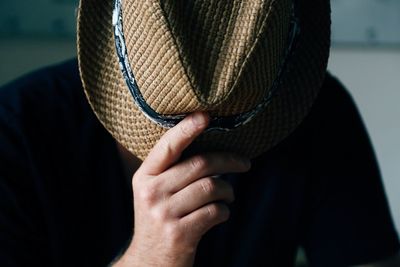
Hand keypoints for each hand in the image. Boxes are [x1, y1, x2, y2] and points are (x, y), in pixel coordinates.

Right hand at [113, 112, 250, 266]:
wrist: (149, 262)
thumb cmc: (159, 219)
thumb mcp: (154, 193)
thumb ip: (172, 171)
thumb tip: (211, 151)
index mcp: (145, 177)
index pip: (168, 146)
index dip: (187, 129)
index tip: (205, 115)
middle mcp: (152, 192)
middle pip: (200, 164)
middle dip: (229, 161)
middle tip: (245, 163)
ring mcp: (164, 214)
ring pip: (211, 187)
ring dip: (228, 190)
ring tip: (229, 195)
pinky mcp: (180, 234)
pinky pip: (215, 212)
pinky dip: (224, 211)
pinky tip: (221, 214)